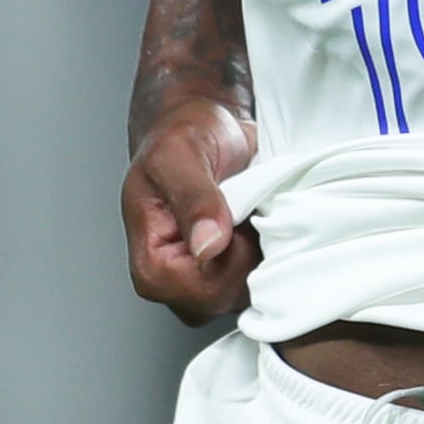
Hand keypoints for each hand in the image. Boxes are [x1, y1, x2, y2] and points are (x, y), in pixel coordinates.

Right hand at [123, 96, 261, 324]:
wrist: (207, 126)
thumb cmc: (184, 136)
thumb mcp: (181, 154)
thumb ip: (193, 199)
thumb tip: (207, 246)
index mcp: (150, 264)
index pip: (200, 290)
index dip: (228, 258)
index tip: (230, 215)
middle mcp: (175, 284)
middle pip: (226, 297)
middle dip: (246, 252)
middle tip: (239, 207)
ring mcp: (207, 284)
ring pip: (250, 292)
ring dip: (262, 250)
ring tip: (248, 212)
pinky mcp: (234, 278)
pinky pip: (265, 283)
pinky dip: (272, 252)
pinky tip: (260, 222)